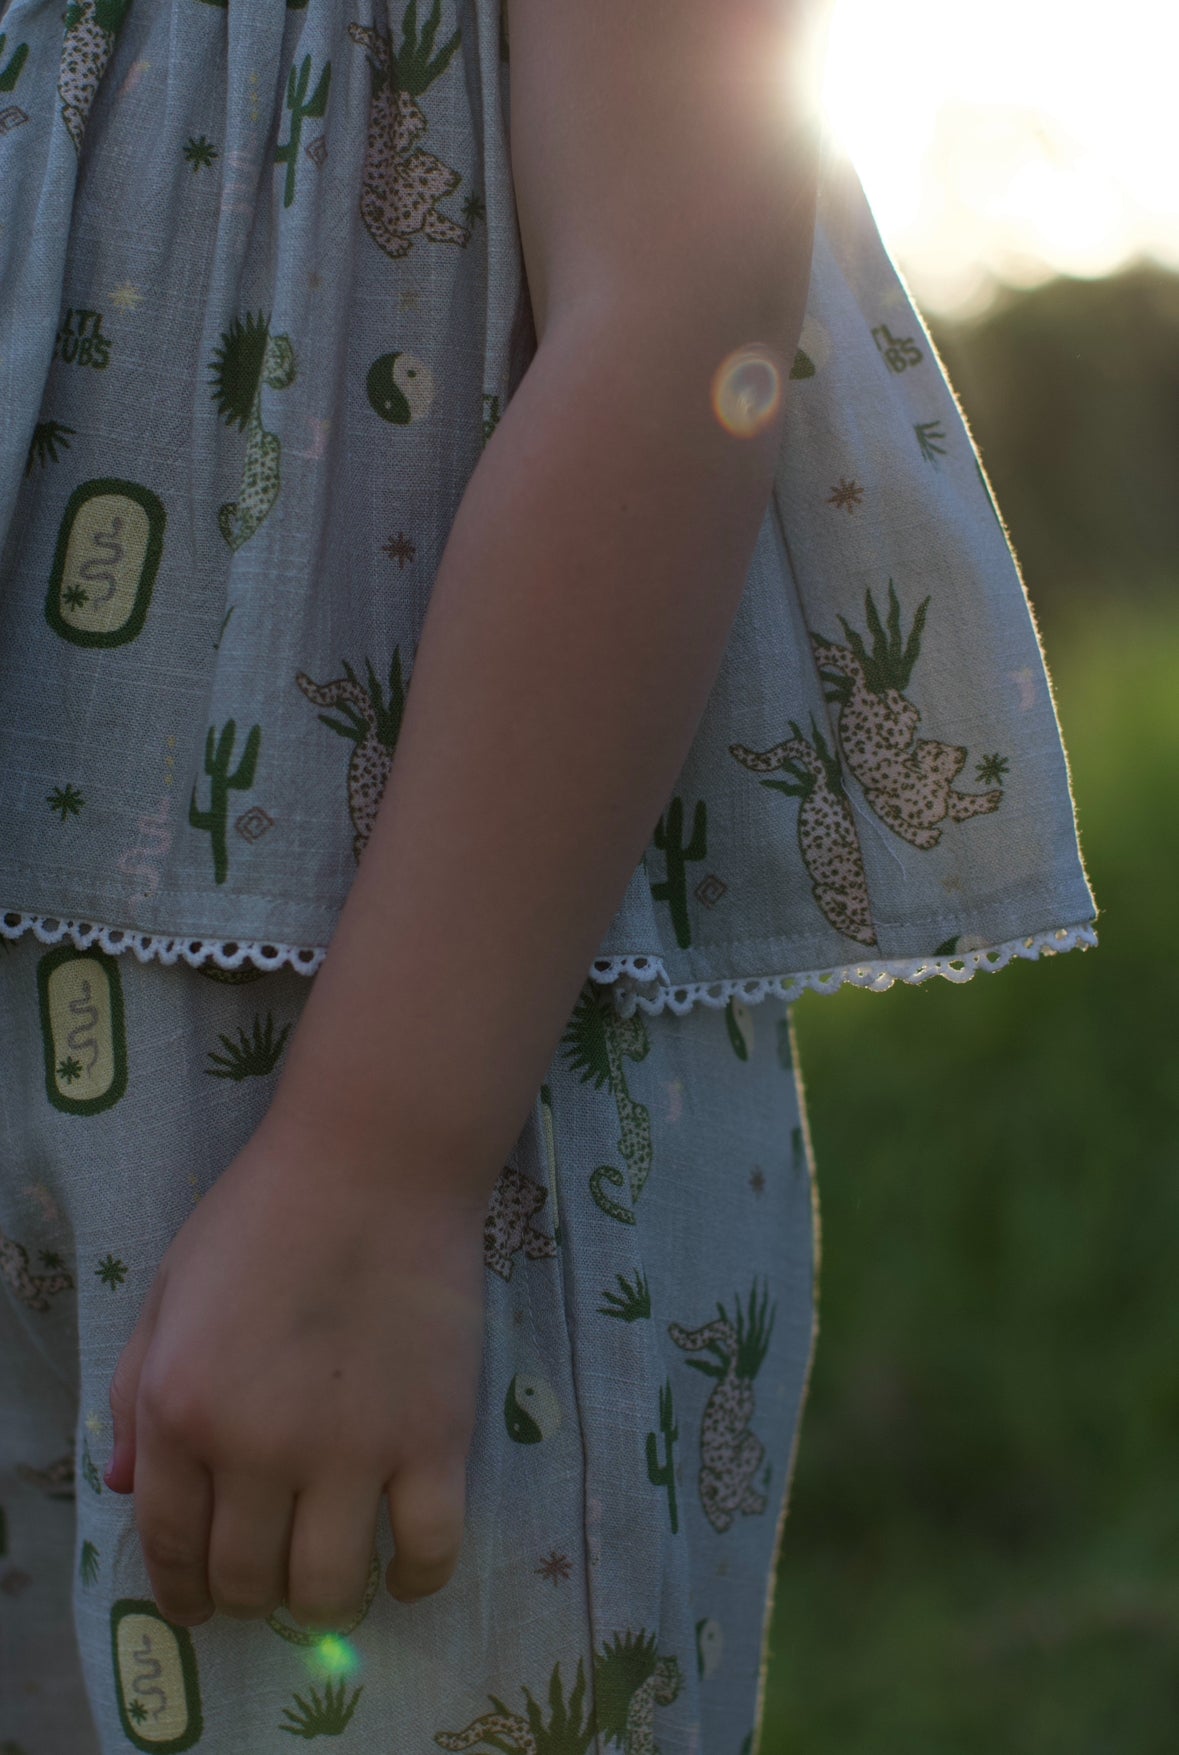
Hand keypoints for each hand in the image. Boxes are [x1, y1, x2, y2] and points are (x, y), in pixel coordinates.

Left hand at [104, 1111, 490, 1627]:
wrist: (376, 1162)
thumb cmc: (265, 1212)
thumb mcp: (170, 1290)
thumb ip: (137, 1391)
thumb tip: (122, 1489)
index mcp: (184, 1408)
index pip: (170, 1543)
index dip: (181, 1591)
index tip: (198, 1606)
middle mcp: (259, 1445)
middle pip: (249, 1580)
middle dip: (250, 1597)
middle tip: (268, 1580)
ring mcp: (353, 1448)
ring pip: (331, 1588)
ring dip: (323, 1604)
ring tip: (330, 1580)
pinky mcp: (435, 1438)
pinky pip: (431, 1549)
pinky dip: (418, 1580)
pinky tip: (407, 1571)